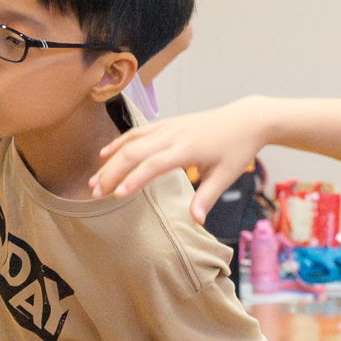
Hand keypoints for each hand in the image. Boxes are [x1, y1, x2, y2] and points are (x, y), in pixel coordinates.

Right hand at [90, 97, 272, 219]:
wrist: (246, 119)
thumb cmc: (237, 149)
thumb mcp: (226, 175)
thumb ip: (207, 197)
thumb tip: (196, 220)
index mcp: (187, 148)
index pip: (153, 165)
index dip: (134, 180)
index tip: (117, 196)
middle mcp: (173, 135)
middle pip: (134, 153)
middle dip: (112, 173)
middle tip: (96, 194)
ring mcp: (168, 127)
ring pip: (131, 142)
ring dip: (111, 160)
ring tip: (95, 180)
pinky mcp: (167, 123)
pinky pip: (138, 132)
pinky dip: (120, 142)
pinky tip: (105, 154)